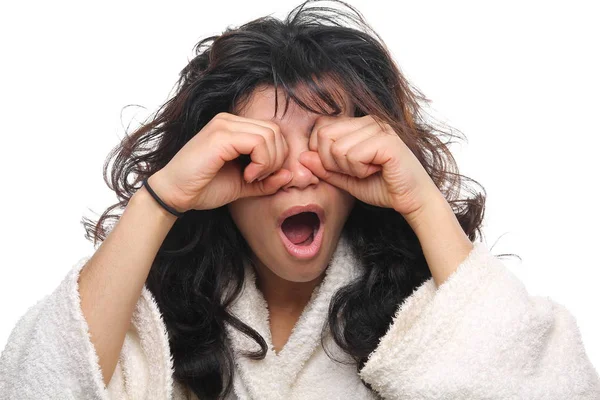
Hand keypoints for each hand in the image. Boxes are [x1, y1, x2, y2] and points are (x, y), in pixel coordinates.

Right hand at [148, 112, 293, 211]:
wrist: (175, 194)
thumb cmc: (204, 188)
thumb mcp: (244, 185)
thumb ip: (266, 180)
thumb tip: (289, 174)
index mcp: (234, 127)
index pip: (273, 132)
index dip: (277, 157)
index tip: (261, 177)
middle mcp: (229, 120)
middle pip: (276, 131)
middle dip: (276, 159)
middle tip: (259, 177)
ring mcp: (224, 125)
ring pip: (270, 135)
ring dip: (268, 161)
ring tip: (251, 177)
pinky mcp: (221, 135)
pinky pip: (258, 142)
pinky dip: (261, 162)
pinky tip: (247, 175)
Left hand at [298, 114, 441, 221]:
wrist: (412, 200)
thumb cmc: (383, 187)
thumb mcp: (346, 179)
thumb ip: (325, 168)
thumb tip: (302, 157)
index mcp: (358, 125)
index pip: (321, 129)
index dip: (323, 155)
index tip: (345, 169)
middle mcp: (368, 121)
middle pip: (324, 135)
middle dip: (333, 162)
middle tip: (355, 171)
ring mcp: (378, 128)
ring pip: (336, 148)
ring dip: (349, 168)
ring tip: (369, 171)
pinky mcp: (386, 140)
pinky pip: (352, 155)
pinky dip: (359, 170)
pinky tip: (376, 171)